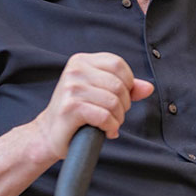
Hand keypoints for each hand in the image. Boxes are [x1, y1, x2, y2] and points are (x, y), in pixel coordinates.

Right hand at [30, 52, 153, 161]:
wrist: (48, 134)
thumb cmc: (77, 112)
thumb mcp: (101, 93)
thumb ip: (125, 88)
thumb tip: (148, 87)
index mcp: (81, 61)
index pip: (118, 64)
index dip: (127, 83)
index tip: (120, 97)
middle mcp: (74, 71)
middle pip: (119, 84)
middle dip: (124, 104)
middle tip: (114, 115)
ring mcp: (71, 88)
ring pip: (114, 102)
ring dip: (118, 118)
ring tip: (109, 124)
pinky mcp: (70, 108)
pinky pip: (105, 116)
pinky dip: (111, 127)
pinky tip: (105, 131)